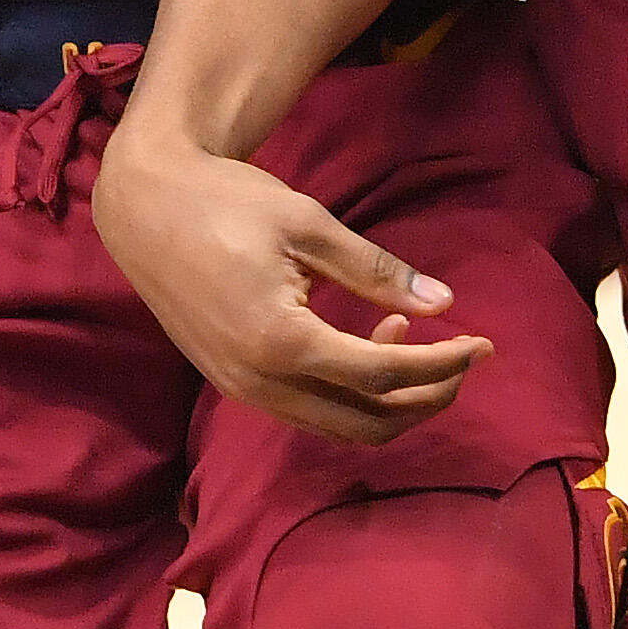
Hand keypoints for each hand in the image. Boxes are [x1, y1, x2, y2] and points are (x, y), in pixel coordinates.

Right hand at [91, 121, 486, 447]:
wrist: (143, 206)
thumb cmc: (225, 201)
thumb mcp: (309, 223)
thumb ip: (377, 271)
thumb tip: (444, 303)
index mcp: (282, 341)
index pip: (384, 374)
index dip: (443, 364)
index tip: (484, 344)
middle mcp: (261, 382)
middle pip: (369, 423)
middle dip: (427, 398)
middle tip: (461, 358)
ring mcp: (243, 390)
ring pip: (339, 427)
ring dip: (389, 399)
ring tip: (414, 340)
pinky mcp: (233, 383)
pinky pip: (309, 412)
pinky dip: (351, 393)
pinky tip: (366, 342)